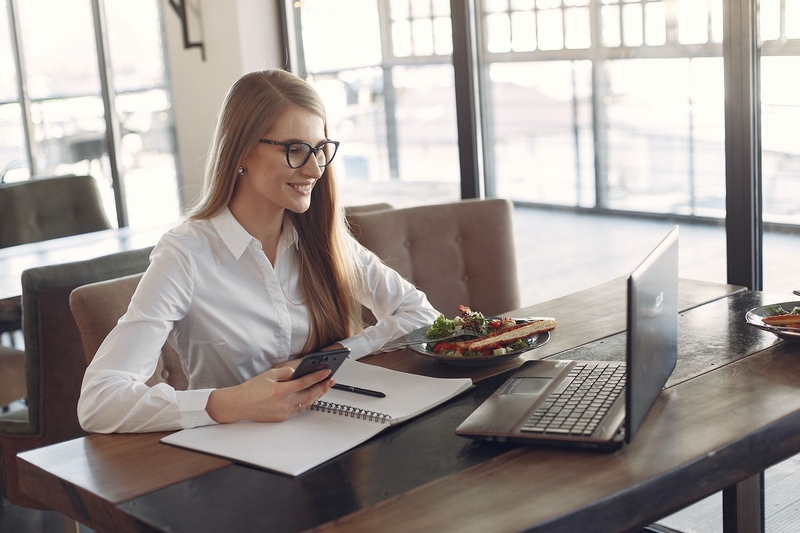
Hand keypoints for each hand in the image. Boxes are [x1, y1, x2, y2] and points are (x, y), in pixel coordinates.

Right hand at [205, 366, 334, 423]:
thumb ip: (285, 372)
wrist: (239, 405)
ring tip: (325, 387)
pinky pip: (298, 409)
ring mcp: (283, 412)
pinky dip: (306, 401)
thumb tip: (298, 371)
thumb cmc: (251, 389)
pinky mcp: (282, 418)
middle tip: (331, 380)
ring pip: (306, 403)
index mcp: (279, 390)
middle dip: (322, 387)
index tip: (326, 372)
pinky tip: (311, 395)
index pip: (303, 383)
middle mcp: (283, 403)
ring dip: (317, 395)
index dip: (317, 377)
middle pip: (309, 395)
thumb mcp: (268, 374)